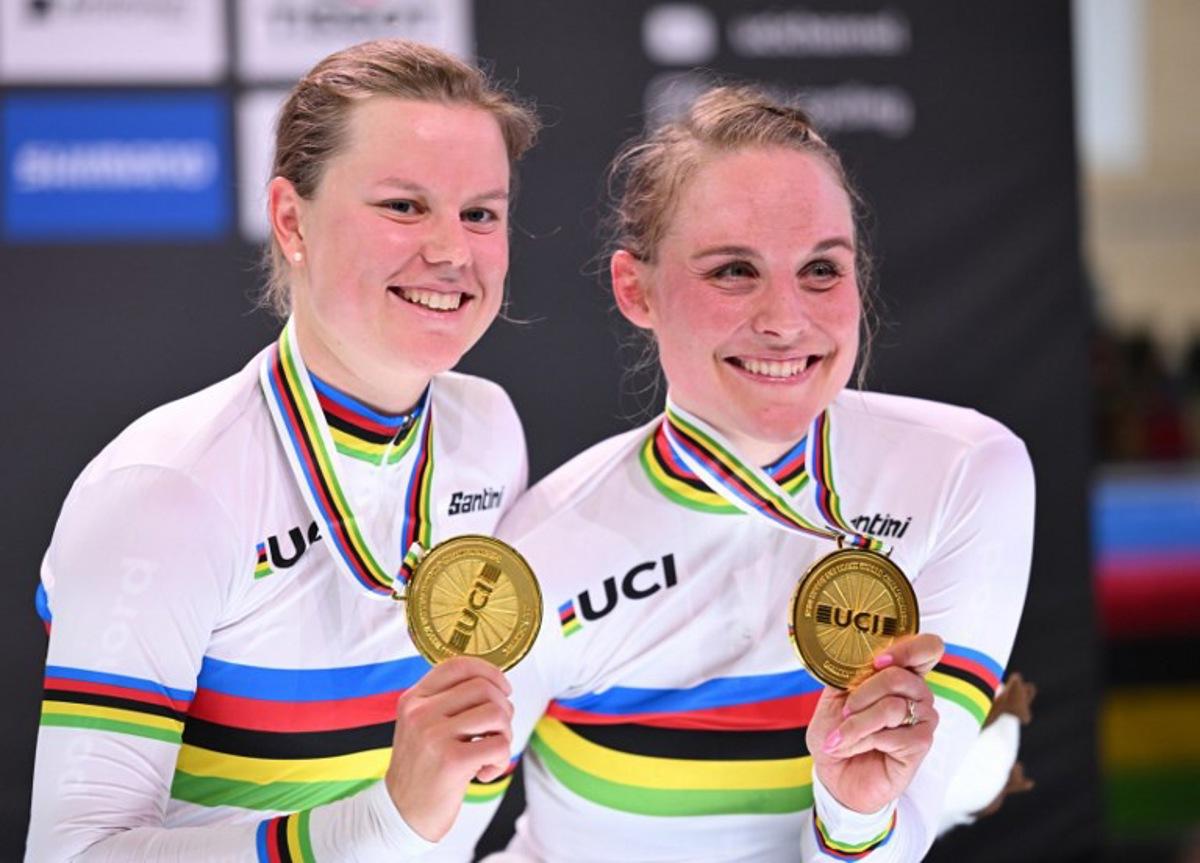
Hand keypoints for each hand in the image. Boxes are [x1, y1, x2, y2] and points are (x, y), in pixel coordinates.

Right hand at [385, 657, 513, 840]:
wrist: (402, 815)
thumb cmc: (423, 769)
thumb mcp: (422, 726)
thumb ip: (448, 702)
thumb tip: (496, 685)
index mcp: (413, 699)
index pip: (458, 665)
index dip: (490, 672)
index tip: (503, 690)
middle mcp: (420, 713)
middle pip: (484, 688)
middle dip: (503, 709)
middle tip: (496, 732)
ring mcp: (433, 736)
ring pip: (497, 714)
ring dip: (505, 735)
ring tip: (491, 752)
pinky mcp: (451, 761)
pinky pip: (499, 745)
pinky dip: (501, 761)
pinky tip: (484, 773)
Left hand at [807, 633, 943, 813]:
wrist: (834, 773)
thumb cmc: (837, 732)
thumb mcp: (833, 696)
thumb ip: (847, 674)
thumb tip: (853, 658)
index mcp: (899, 672)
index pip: (926, 648)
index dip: (907, 649)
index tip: (878, 661)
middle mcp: (916, 692)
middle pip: (899, 676)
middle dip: (862, 694)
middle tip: (845, 711)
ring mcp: (922, 718)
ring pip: (892, 707)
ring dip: (857, 723)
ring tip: (839, 736)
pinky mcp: (921, 744)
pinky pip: (893, 735)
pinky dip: (863, 741)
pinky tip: (853, 748)